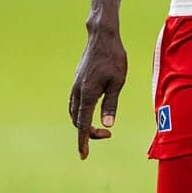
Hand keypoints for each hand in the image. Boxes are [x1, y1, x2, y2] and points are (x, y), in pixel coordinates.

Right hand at [68, 23, 126, 157]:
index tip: (83, 155)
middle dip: (88, 132)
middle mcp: (77, 92)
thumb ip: (110, 104)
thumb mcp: (117, 82)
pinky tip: (90, 113)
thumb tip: (107, 125)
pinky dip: (80, 113)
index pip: (82, 124)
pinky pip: (74, 103)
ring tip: (99, 128)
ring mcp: (75, 86)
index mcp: (87, 94)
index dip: (83, 141)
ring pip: (74, 113)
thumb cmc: (114, 58)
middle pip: (77, 121)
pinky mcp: (77, 81)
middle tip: (107, 134)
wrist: (102, 37)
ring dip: (83, 123)